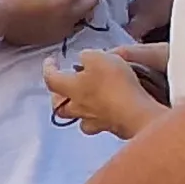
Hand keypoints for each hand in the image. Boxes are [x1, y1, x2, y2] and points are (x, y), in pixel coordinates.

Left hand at [0, 0, 93, 49]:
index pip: (75, 23)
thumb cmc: (0, 19)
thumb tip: (35, 8)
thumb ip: (34, 22)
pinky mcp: (63, 1)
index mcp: (53, 36)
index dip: (72, 7)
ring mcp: (66, 16)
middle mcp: (64, 29)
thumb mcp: (21, 28)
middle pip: (88, 11)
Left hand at [43, 49, 162, 140]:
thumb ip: (87, 56)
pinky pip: (99, 124)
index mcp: (71, 88)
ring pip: (78, 119)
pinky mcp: (110, 128)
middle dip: (58, 98)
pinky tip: (106, 112)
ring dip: (77, 111)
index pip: (51, 79)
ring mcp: (93, 121)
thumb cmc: (114, 83)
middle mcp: (78, 107)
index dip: (48, 68)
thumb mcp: (99, 57)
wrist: (135, 112)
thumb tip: (84, 59)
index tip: (51, 61)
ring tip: (85, 103)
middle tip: (63, 90)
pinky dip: (99, 118)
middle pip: (59, 107)